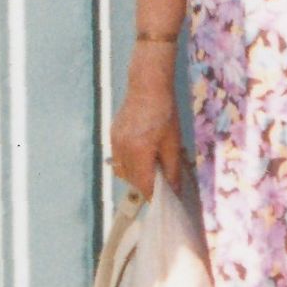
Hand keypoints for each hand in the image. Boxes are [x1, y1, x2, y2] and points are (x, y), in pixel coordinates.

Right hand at [110, 60, 186, 194]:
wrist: (147, 86)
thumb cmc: (165, 113)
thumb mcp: (173, 142)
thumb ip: (172, 169)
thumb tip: (174, 190)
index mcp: (139, 152)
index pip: (143, 184)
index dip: (154, 195)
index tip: (164, 199)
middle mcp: (122, 149)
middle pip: (131, 180)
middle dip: (145, 186)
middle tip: (161, 183)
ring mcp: (115, 142)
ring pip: (121, 171)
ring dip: (135, 176)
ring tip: (151, 169)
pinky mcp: (112, 136)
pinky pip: (118, 158)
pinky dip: (128, 163)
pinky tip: (141, 155)